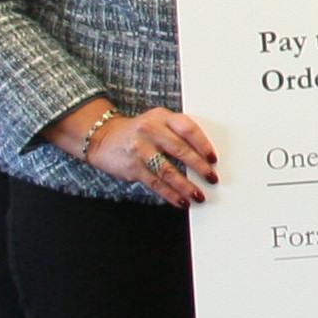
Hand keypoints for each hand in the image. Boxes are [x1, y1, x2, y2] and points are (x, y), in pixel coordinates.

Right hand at [89, 107, 219, 206]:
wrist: (103, 137)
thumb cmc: (140, 131)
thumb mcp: (159, 121)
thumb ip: (178, 133)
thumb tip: (205, 158)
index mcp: (163, 117)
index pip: (188, 129)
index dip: (203, 145)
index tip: (213, 159)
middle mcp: (151, 130)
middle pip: (180, 150)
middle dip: (199, 167)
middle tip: (211, 178)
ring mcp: (140, 149)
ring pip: (168, 170)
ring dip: (185, 186)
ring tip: (198, 195)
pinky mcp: (132, 167)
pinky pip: (155, 183)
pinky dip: (170, 194)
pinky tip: (181, 201)